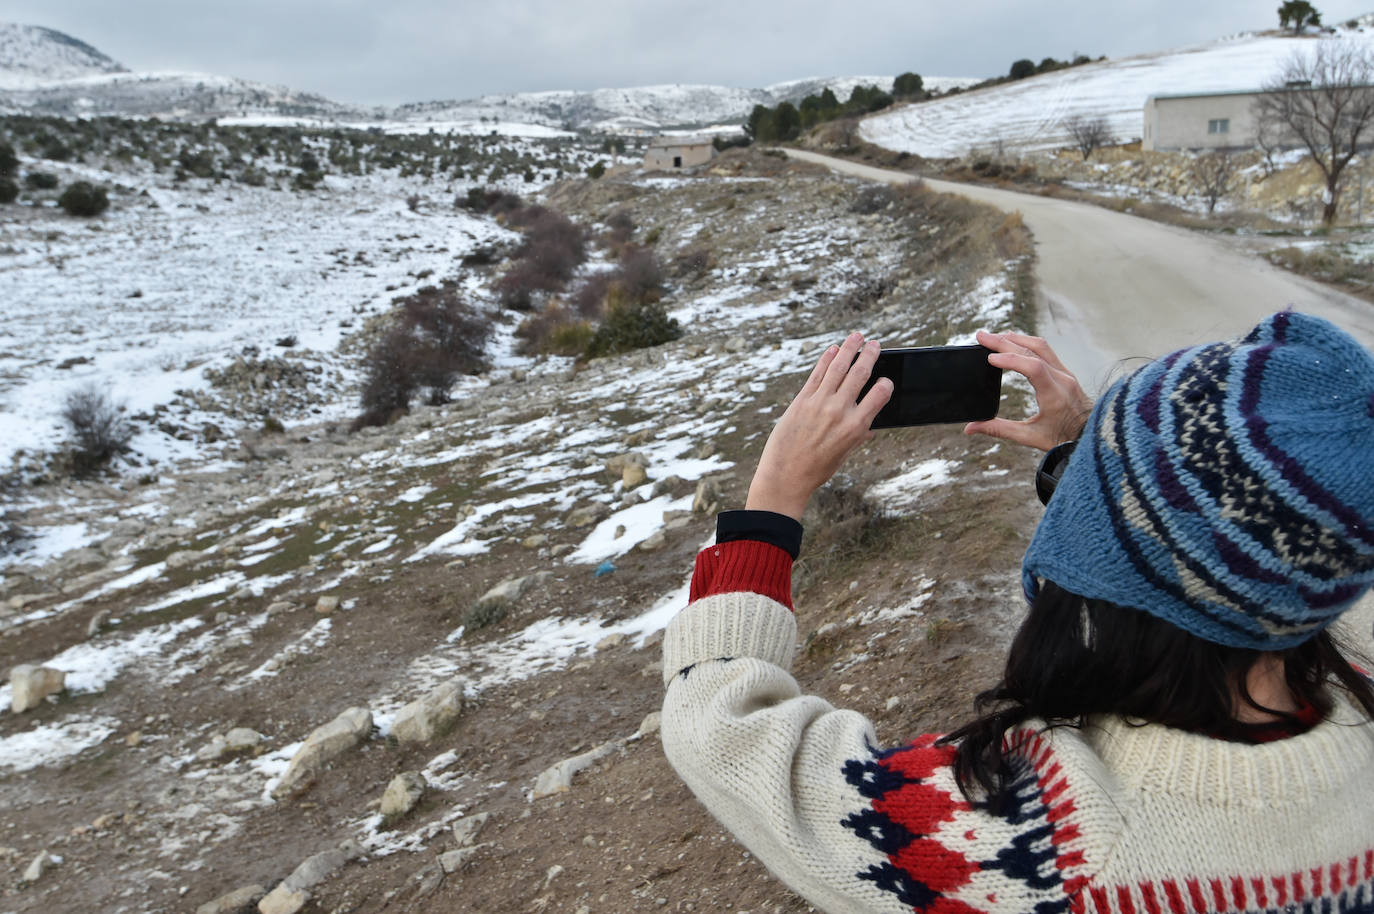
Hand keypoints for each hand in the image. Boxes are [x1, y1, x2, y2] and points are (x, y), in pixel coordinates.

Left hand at [745, 332, 892, 521]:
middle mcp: (840, 411)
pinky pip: (817, 373)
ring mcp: (819, 402)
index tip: (887, 377)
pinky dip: (827, 359)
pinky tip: (833, 350)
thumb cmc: (817, 469)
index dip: (886, 382)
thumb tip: (870, 424)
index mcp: (856, 427)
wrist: (785, 476)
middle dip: (870, 355)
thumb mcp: (845, 454)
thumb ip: (858, 435)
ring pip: (838, 367)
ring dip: (850, 348)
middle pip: (860, 374)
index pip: (880, 394)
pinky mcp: (801, 400)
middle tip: (875, 344)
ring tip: (857, 337)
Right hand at [963, 330, 1092, 451]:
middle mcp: (1062, 380)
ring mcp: (1065, 373)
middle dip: (1005, 341)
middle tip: (982, 336)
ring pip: (1041, 346)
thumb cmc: (1063, 439)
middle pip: (1034, 351)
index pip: (1034, 367)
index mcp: (1055, 396)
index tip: (990, 358)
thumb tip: (970, 428)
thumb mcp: (1030, 437)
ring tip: (995, 336)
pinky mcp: (1065, 372)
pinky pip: (1046, 351)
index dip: (1011, 360)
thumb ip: (999, 429)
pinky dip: (1027, 343)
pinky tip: (1013, 343)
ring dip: (1016, 338)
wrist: (1091, 436)